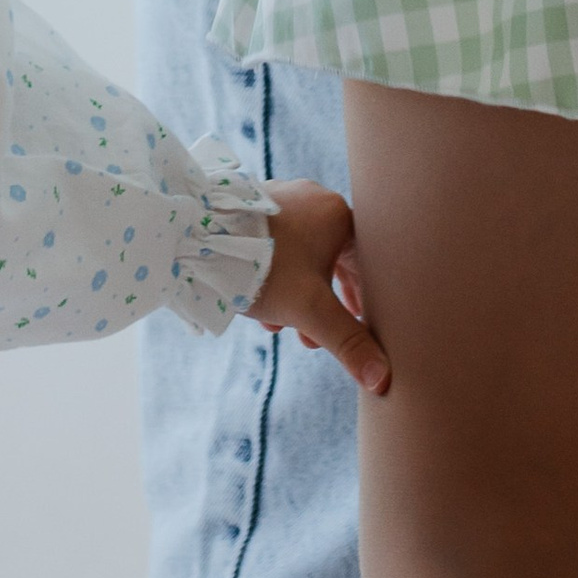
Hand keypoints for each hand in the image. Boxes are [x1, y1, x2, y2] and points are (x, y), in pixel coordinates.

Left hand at [250, 181, 387, 392]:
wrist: (195, 241)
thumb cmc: (261, 268)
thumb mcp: (310, 311)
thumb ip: (348, 343)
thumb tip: (382, 379)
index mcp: (338, 214)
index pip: (366, 263)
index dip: (362, 301)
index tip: (355, 327)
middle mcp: (313, 198)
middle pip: (331, 261)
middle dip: (322, 305)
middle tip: (313, 338)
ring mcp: (281, 198)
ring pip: (301, 255)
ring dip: (295, 295)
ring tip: (279, 326)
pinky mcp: (253, 205)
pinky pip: (275, 245)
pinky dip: (274, 276)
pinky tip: (257, 303)